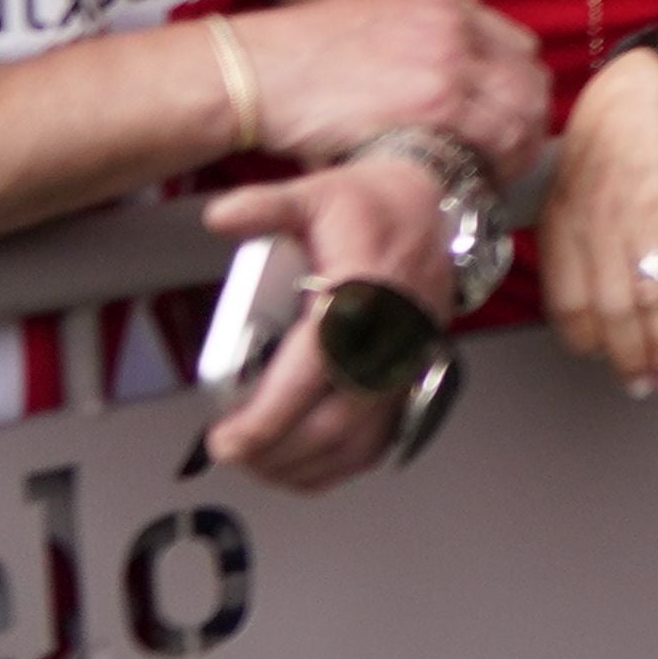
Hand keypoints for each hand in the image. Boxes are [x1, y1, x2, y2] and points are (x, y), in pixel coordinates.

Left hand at [198, 155, 461, 490]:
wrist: (435, 211)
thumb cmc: (378, 209)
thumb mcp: (318, 193)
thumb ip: (266, 205)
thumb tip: (222, 216)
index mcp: (366, 295)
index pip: (317, 371)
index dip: (270, 415)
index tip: (228, 437)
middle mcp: (390, 338)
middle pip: (335, 422)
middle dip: (274, 450)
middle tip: (228, 449)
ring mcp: (402, 364)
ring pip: (356, 441)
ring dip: (300, 463)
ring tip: (253, 458)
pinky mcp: (406, 380)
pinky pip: (376, 442)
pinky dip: (334, 466)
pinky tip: (297, 464)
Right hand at [239, 0, 552, 174]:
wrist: (254, 71)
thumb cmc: (295, 59)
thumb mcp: (369, 26)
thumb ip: (414, 46)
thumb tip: (440, 87)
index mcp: (440, 9)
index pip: (518, 48)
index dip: (521, 88)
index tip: (511, 117)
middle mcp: (454, 30)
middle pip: (530, 81)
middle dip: (529, 122)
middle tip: (512, 157)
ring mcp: (449, 64)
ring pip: (521, 112)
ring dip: (518, 148)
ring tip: (496, 177)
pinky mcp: (435, 104)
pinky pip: (495, 137)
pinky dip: (496, 164)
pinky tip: (479, 182)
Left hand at [538, 49, 657, 403]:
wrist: (647, 92)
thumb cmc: (606, 151)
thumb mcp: (565, 198)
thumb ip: (569, 254)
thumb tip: (580, 318)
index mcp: (564, 229)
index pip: (569, 305)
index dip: (588, 342)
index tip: (606, 363)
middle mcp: (601, 227)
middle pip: (616, 311)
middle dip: (633, 360)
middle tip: (650, 388)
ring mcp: (647, 216)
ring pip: (656, 297)